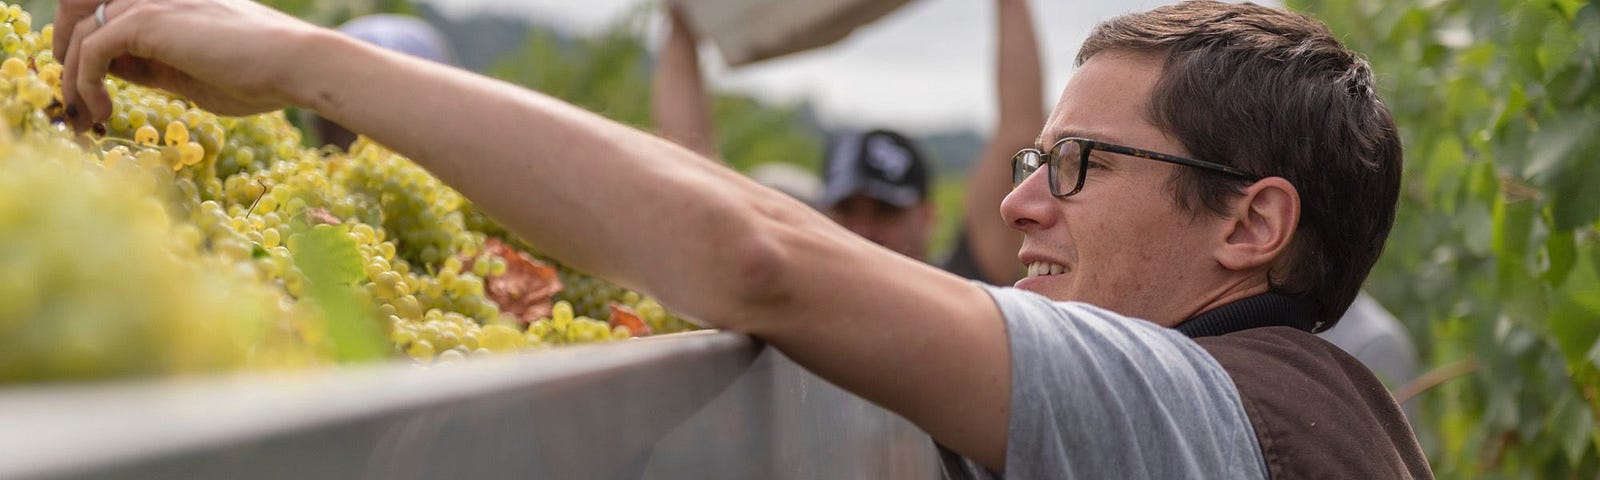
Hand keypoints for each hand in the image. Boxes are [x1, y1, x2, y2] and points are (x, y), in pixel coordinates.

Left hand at [54, 0, 320, 130]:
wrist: (295, 65)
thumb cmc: (260, 76)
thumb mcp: (193, 74)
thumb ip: (156, 67)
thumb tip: (119, 75)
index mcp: (166, 2)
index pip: (105, 19)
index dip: (85, 55)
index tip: (91, 98)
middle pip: (80, 16)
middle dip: (66, 61)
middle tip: (73, 106)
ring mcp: (146, 1)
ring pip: (79, 33)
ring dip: (70, 79)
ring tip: (84, 118)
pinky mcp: (144, 21)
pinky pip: (89, 50)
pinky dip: (83, 83)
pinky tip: (102, 112)